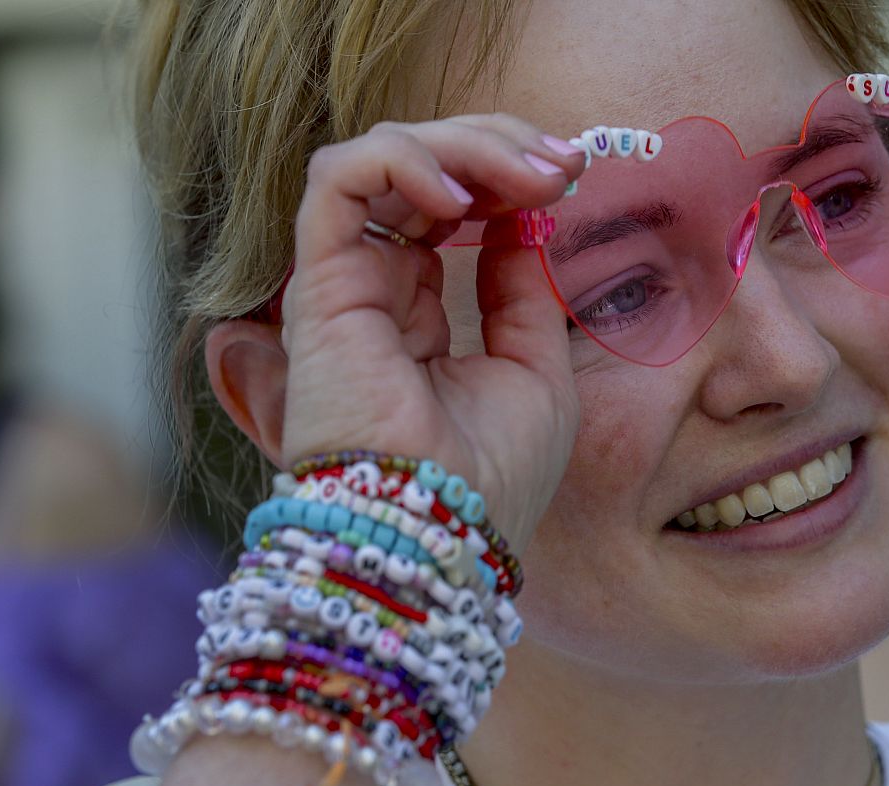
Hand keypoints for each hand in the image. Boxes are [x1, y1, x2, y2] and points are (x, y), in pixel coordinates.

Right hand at [281, 115, 585, 551]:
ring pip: (383, 160)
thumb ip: (521, 291)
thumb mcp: (535, 369)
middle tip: (561, 163)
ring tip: (527, 173)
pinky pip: (338, 178)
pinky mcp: (318, 282)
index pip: (448, 207)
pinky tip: (461, 192)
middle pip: (420, 173)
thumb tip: (522, 221)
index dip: (506, 175)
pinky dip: (401, 160)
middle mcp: (376, 290)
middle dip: (496, 147)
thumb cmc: (491, 476)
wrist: (442, 535)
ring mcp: (345, 284)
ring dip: (463, 147)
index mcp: (419, 313)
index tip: (570, 175)